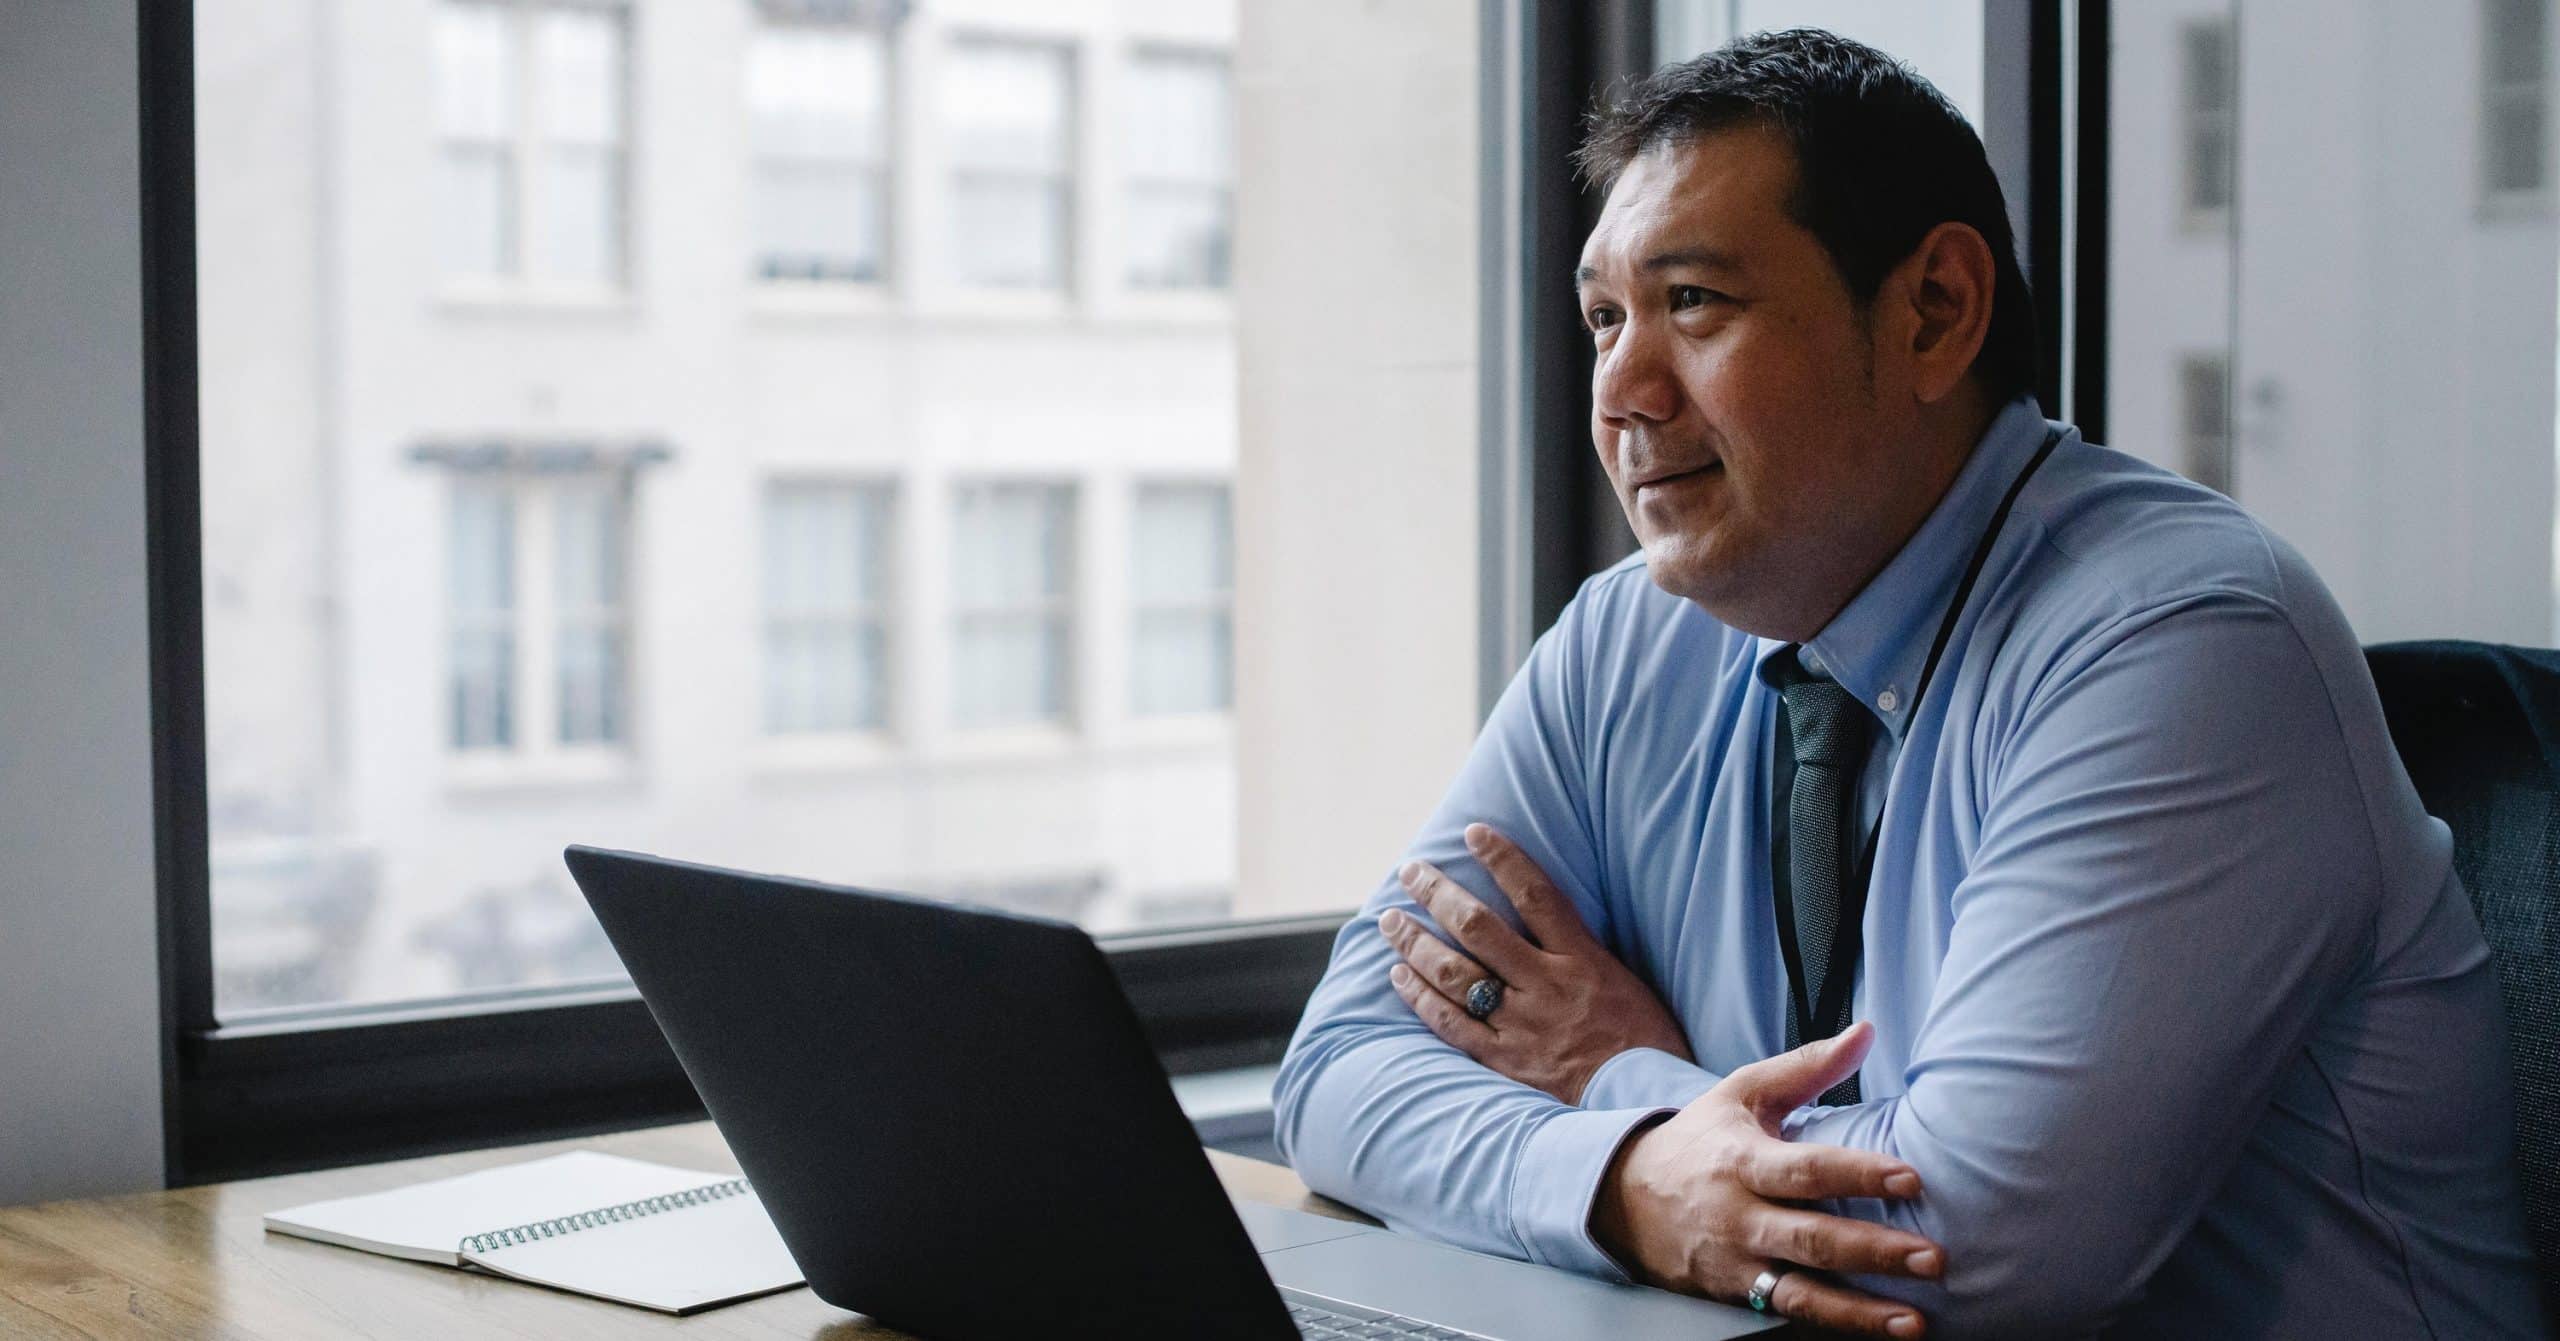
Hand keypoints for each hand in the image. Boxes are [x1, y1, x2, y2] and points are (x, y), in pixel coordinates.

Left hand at [1382, 823, 1694, 1104]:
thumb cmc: (1644, 1042)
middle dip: (1439, 893)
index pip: (1536, 895)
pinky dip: (1421, 997)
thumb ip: (1582, 950)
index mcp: (1583, 960)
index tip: (1473, 833)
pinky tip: (1399, 975)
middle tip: (1411, 871)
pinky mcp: (1504, 1061)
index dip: (1502, 859)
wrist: (1646, 1106)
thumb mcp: (1626, 981)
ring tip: (1391, 919)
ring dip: (1416, 942)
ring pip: (1455, 973)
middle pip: (1479, 927)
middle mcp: (1547, 986)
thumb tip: (1543, 915)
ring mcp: (1522, 1025)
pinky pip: (1451, 1024)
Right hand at [1594, 1022, 1942, 1337]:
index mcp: (1743, 1160)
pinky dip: (1837, 1322)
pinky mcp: (1737, 1292)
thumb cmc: (1698, 1140)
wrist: (1623, 1199)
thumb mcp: (1742, 1093)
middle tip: (1932, 1257)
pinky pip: (1790, 1310)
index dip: (1858, 1174)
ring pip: (1803, 1288)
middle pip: (1812, 1236)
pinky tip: (1883, 1327)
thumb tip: (1866, 1031)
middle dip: (1873, 1250)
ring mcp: (1737, 1260)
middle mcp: (1739, 1215)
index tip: (1911, 1178)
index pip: (1806, 1170)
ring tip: (1914, 1319)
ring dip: (1862, 1308)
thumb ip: (1808, 1066)